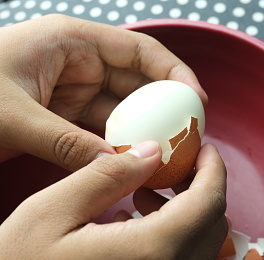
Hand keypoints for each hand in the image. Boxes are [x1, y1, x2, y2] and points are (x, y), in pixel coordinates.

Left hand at [0, 14, 206, 170]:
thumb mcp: (11, 116)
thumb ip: (66, 142)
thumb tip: (119, 165)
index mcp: (70, 42)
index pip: (138, 50)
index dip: (174, 73)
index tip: (197, 102)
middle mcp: (78, 64)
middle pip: (138, 83)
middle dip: (165, 109)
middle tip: (188, 139)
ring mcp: (72, 93)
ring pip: (123, 111)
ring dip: (144, 132)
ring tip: (167, 157)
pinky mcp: (65, 118)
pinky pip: (104, 131)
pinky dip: (121, 147)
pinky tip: (135, 164)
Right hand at [0, 143, 227, 259]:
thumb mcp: (49, 216)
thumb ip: (108, 176)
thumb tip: (150, 153)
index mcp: (151, 255)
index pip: (210, 201)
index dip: (212, 168)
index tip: (202, 149)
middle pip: (213, 226)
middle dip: (200, 190)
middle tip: (170, 170)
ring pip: (201, 252)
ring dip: (186, 218)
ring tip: (142, 199)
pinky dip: (174, 247)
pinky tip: (134, 234)